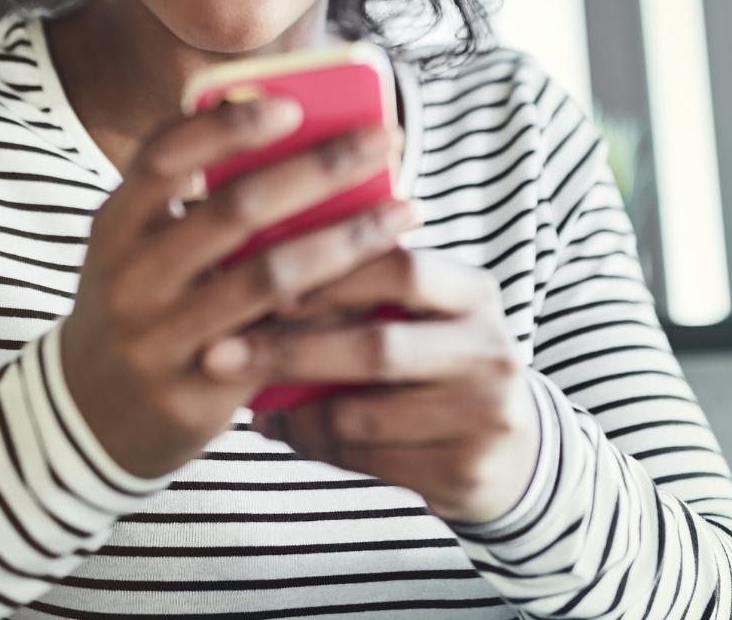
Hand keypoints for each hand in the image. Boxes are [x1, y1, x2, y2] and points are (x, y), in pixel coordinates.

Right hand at [59, 96, 416, 480]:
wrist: (89, 415)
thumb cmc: (140, 304)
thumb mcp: (139, 246)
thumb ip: (193, 200)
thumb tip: (291, 129)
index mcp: (115, 226)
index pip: (163, 157)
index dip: (226, 127)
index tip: (291, 104)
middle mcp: (131, 278)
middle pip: (233, 210)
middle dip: (317, 169)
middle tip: (383, 140)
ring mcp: (160, 339)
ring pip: (268, 278)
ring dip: (345, 240)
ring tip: (404, 210)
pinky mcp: (195, 393)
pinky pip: (280, 346)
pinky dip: (333, 313)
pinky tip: (381, 289)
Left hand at [208, 248, 541, 525]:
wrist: (514, 453)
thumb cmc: (437, 363)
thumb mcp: (425, 314)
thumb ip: (367, 285)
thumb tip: (255, 259)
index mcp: (475, 293)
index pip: (401, 269)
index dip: (327, 274)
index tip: (257, 280)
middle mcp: (490, 349)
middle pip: (376, 348)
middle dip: (288, 351)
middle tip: (217, 354)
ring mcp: (485, 415)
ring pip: (363, 416)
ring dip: (295, 412)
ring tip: (251, 403)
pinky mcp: (466, 471)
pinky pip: (367, 461)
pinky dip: (318, 447)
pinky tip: (289, 434)